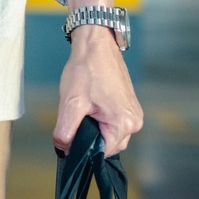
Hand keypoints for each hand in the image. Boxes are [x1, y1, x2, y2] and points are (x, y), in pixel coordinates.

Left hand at [53, 25, 143, 156]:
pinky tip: (91, 105)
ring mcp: (133, 114)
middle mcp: (134, 122)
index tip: (71, 136)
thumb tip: (64, 150)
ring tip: (84, 107)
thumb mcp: (71, 103)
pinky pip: (113, 123)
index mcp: (124, 124)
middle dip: (89, 137)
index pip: (102, 153)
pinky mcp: (128, 107)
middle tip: (76, 115)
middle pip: (107, 145)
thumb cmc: (86, 70)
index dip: (83, 148)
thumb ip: (66, 131)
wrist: (96, 46)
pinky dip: (99, 119)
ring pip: (109, 135)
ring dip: (94, 128)